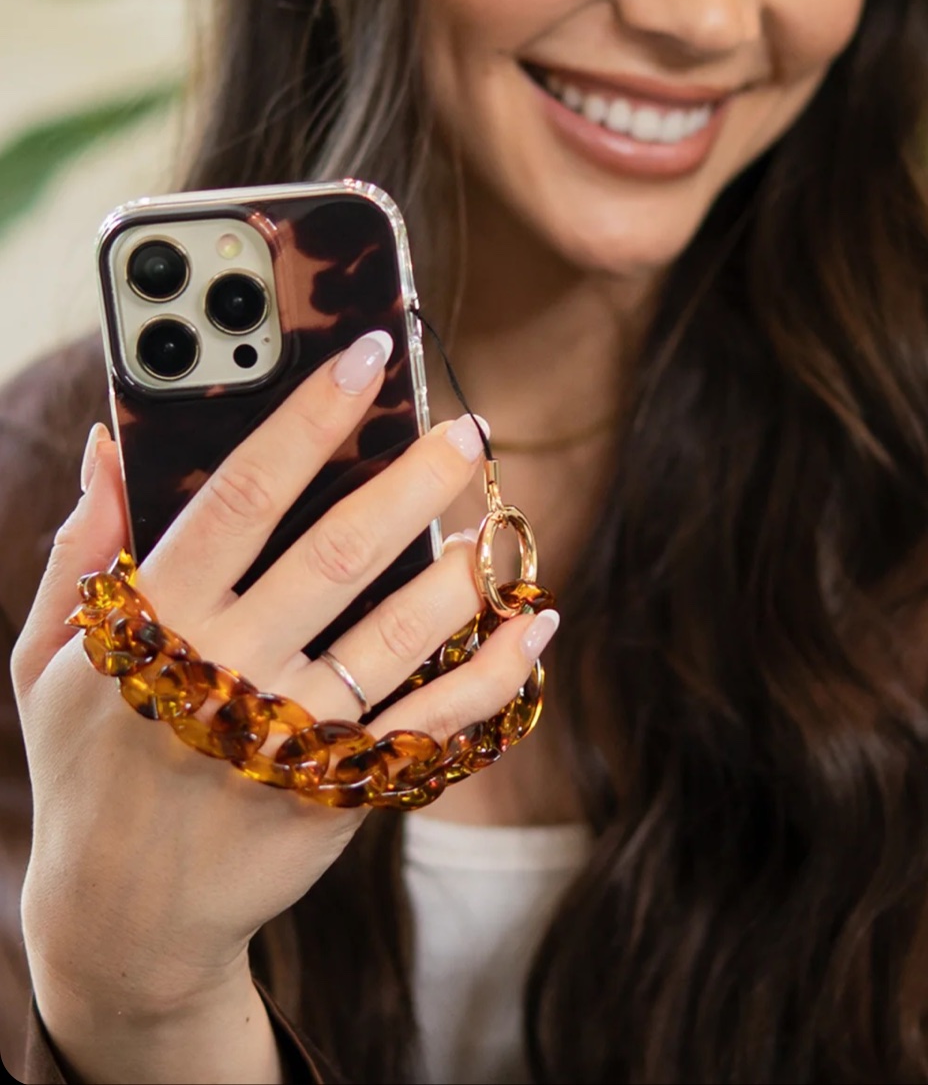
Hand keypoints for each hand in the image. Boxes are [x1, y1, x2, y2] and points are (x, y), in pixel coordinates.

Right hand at [11, 330, 558, 1018]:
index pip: (240, 495)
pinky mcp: (343, 790)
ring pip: (397, 637)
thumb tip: (109, 442)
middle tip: (468, 428)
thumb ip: (83, 546)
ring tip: (498, 519)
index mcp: (157, 621)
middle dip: (412, 480)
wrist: (125, 917)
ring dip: (462, 572)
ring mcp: (292, 738)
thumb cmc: (90, 763)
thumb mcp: (49, 654)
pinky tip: (534, 625)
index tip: (368, 354)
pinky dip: (494, 674)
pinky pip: (436, 725)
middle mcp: (229, 673)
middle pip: (339, 554)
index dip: (308, 418)